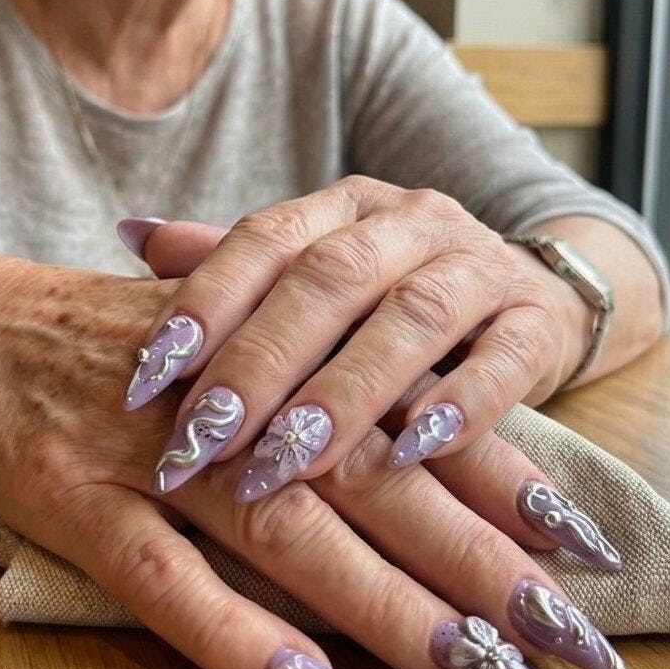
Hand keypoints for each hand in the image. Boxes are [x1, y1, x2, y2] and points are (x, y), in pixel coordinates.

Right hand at [0, 250, 624, 668]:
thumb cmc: (127, 341)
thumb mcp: (230, 332)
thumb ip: (319, 372)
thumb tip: (433, 431)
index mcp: (277, 347)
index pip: (403, 415)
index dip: (493, 477)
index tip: (576, 543)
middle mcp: (229, 398)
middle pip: (367, 479)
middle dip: (471, 558)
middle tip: (560, 635)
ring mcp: (152, 451)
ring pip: (285, 532)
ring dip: (385, 605)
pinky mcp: (76, 500)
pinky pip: (164, 581)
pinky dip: (239, 637)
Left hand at [118, 175, 592, 502]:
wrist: (531, 298)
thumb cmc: (391, 301)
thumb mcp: (315, 276)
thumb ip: (232, 263)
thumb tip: (132, 230)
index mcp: (344, 207)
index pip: (265, 238)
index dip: (204, 303)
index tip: (146, 379)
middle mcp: (410, 223)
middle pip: (329, 278)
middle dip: (262, 362)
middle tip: (204, 440)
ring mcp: (480, 266)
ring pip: (410, 317)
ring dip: (344, 394)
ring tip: (287, 461)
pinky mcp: (537, 321)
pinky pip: (503, 358)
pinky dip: (460, 406)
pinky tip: (411, 455)